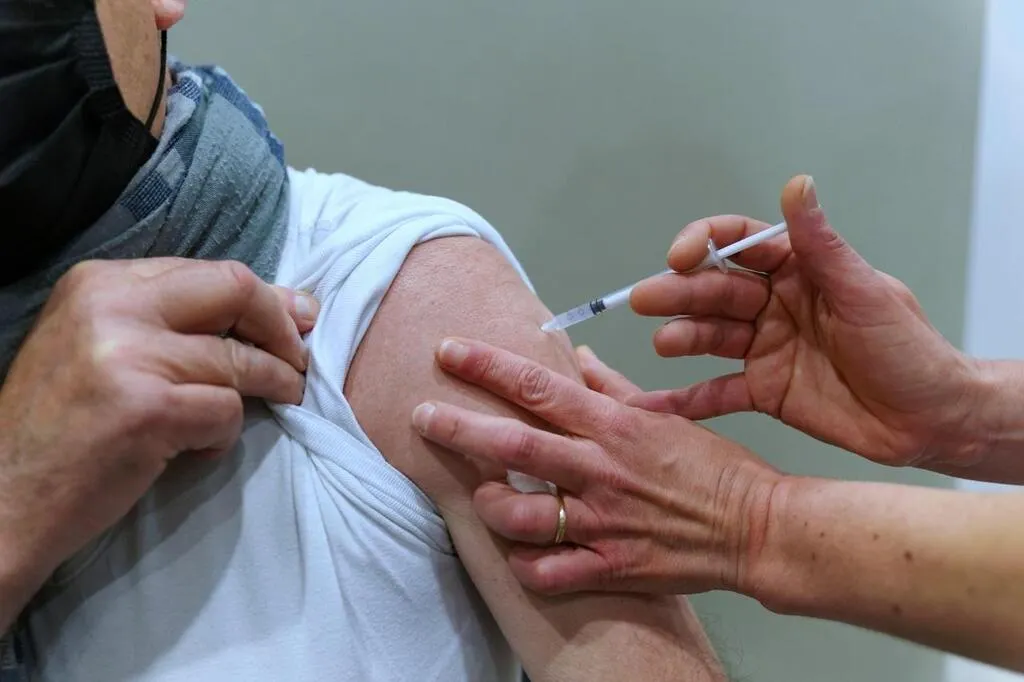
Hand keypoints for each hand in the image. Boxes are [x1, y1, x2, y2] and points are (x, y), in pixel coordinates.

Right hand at [0, 258, 318, 616]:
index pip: (210, 271)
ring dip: (272, 385)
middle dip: (281, 326)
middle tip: (299, 360)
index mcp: (100, 282)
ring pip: (240, 359)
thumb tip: (287, 306)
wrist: (1, 501)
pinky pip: (227, 411)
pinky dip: (225, 436)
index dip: (264, 299)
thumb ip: (176, 322)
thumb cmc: (62, 428)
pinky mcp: (147, 410)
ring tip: (278, 402)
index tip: (296, 320)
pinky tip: (196, 449)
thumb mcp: (104, 349)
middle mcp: (110, 306)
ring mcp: (128, 356)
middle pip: (236, 289)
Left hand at [411, 338, 779, 594]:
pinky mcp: (611, 565)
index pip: (537, 386)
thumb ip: (613, 388)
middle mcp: (601, 470)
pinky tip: (517, 551)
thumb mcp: (663, 416)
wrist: (756, 527)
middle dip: (458, 428)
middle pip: (512, 446)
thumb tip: (578, 359)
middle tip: (422, 416)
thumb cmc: (713, 468)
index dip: (486, 366)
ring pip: (520, 514)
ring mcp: (604, 520)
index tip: (447, 351)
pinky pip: (548, 570)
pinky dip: (523, 563)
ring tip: (478, 495)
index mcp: (613, 426)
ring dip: (488, 503)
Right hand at [629, 175, 979, 468]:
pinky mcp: (764, 391)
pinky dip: (686, 398)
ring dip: (682, 337)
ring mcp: (766, 349)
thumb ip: (820, 244)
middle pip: (715, 291)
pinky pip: (717, 392)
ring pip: (711, 336)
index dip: (705, 244)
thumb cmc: (909, 349)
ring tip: (663, 343)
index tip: (680, 256)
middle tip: (645, 298)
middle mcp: (775, 306)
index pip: (740, 245)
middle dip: (679, 293)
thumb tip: (797, 183)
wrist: (930, 419)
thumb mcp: (863, 291)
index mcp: (799, 272)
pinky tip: (655, 403)